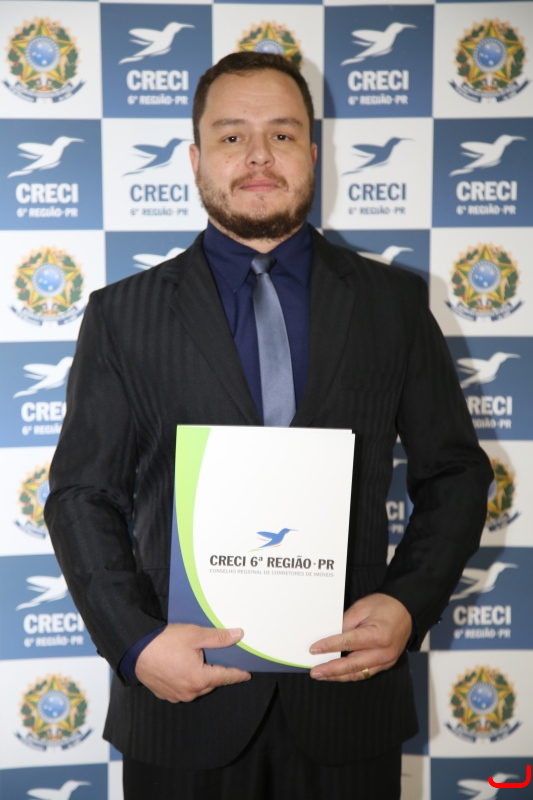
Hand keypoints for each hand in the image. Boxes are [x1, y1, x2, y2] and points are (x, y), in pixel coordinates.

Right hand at [135, 623, 250, 701]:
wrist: (135, 649)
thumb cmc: (164, 641)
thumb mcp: (195, 635)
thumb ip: (218, 638)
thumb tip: (238, 636)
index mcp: (199, 679)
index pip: (225, 677)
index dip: (237, 675)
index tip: (247, 674)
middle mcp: (189, 692)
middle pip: (210, 683)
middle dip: (216, 672)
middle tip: (218, 659)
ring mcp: (176, 695)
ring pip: (196, 687)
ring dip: (200, 677)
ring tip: (198, 661)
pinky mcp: (165, 694)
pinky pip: (182, 689)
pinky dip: (187, 680)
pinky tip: (182, 667)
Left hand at [309, 593, 410, 681]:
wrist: (406, 610)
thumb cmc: (385, 606)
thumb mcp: (362, 608)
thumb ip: (345, 623)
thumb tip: (329, 637)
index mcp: (378, 636)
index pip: (347, 643)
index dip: (328, 647)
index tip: (314, 649)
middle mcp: (383, 652)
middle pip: (352, 665)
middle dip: (331, 670)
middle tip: (315, 672)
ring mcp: (386, 660)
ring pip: (358, 673)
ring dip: (339, 676)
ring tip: (323, 675)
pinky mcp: (386, 664)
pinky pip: (365, 673)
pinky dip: (351, 674)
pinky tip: (338, 674)